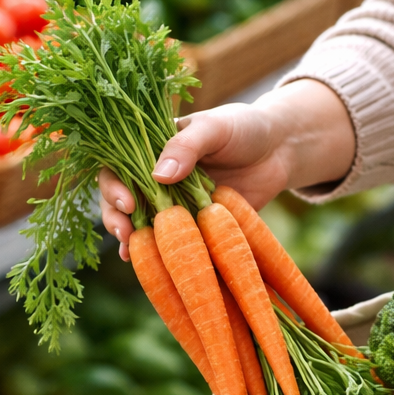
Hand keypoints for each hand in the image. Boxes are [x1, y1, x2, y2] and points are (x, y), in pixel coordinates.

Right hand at [99, 80, 353, 258]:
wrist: (280, 151)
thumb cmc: (244, 128)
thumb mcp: (214, 128)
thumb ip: (186, 146)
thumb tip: (157, 175)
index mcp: (152, 148)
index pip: (116, 166)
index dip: (113, 185)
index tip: (128, 202)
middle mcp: (156, 178)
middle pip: (119, 199)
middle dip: (116, 218)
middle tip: (124, 232)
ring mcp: (173, 204)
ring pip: (140, 225)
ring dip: (131, 241)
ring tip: (131, 254)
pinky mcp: (194, 226)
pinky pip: (171, 242)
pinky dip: (159, 255)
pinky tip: (149, 266)